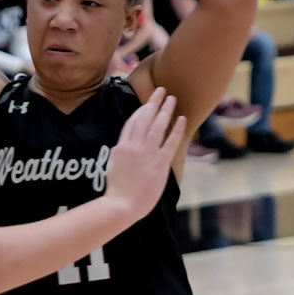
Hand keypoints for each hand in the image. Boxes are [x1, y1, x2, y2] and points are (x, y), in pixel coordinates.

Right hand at [103, 87, 185, 223]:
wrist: (122, 204)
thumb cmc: (117, 191)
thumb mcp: (112, 166)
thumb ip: (118, 154)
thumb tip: (120, 146)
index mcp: (121, 146)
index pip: (132, 122)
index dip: (141, 109)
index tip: (147, 102)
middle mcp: (134, 146)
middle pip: (145, 118)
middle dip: (153, 102)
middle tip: (161, 90)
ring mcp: (147, 153)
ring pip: (157, 125)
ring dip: (165, 110)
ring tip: (172, 98)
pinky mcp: (159, 163)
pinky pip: (170, 142)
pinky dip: (176, 129)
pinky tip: (181, 119)